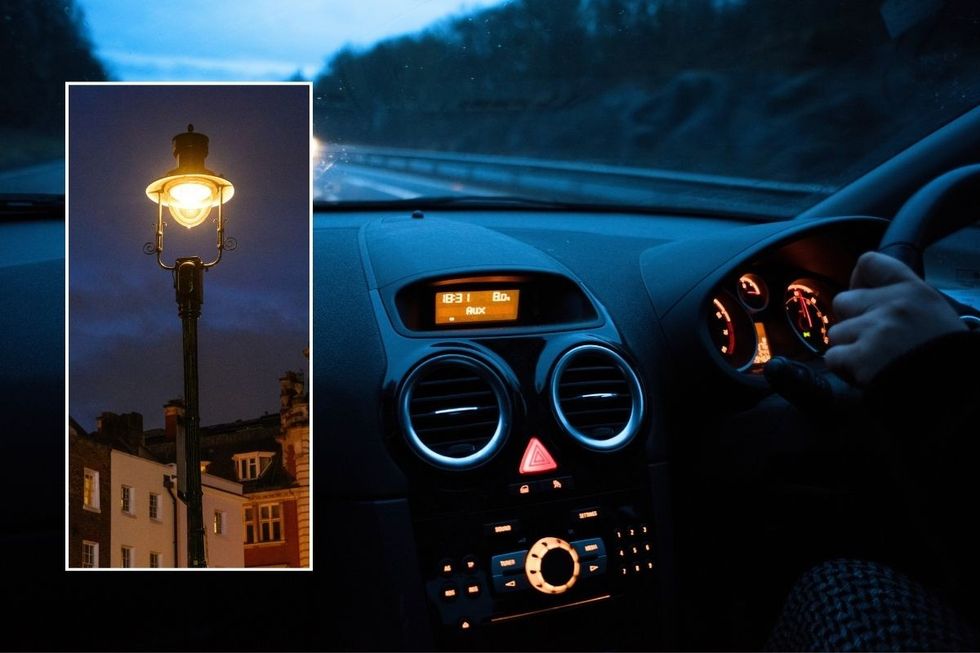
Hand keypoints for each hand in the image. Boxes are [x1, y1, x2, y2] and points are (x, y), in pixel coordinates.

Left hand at [825, 251, 965, 385]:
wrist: (956, 394)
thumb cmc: (946, 359)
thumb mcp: (934, 315)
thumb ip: (902, 303)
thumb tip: (867, 300)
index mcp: (914, 291)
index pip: (869, 263)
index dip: (857, 281)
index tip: (862, 299)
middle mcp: (893, 305)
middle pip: (842, 301)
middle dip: (850, 323)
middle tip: (870, 341)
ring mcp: (876, 330)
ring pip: (835, 333)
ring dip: (848, 349)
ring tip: (874, 361)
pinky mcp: (862, 356)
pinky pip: (833, 357)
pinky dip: (844, 369)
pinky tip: (866, 375)